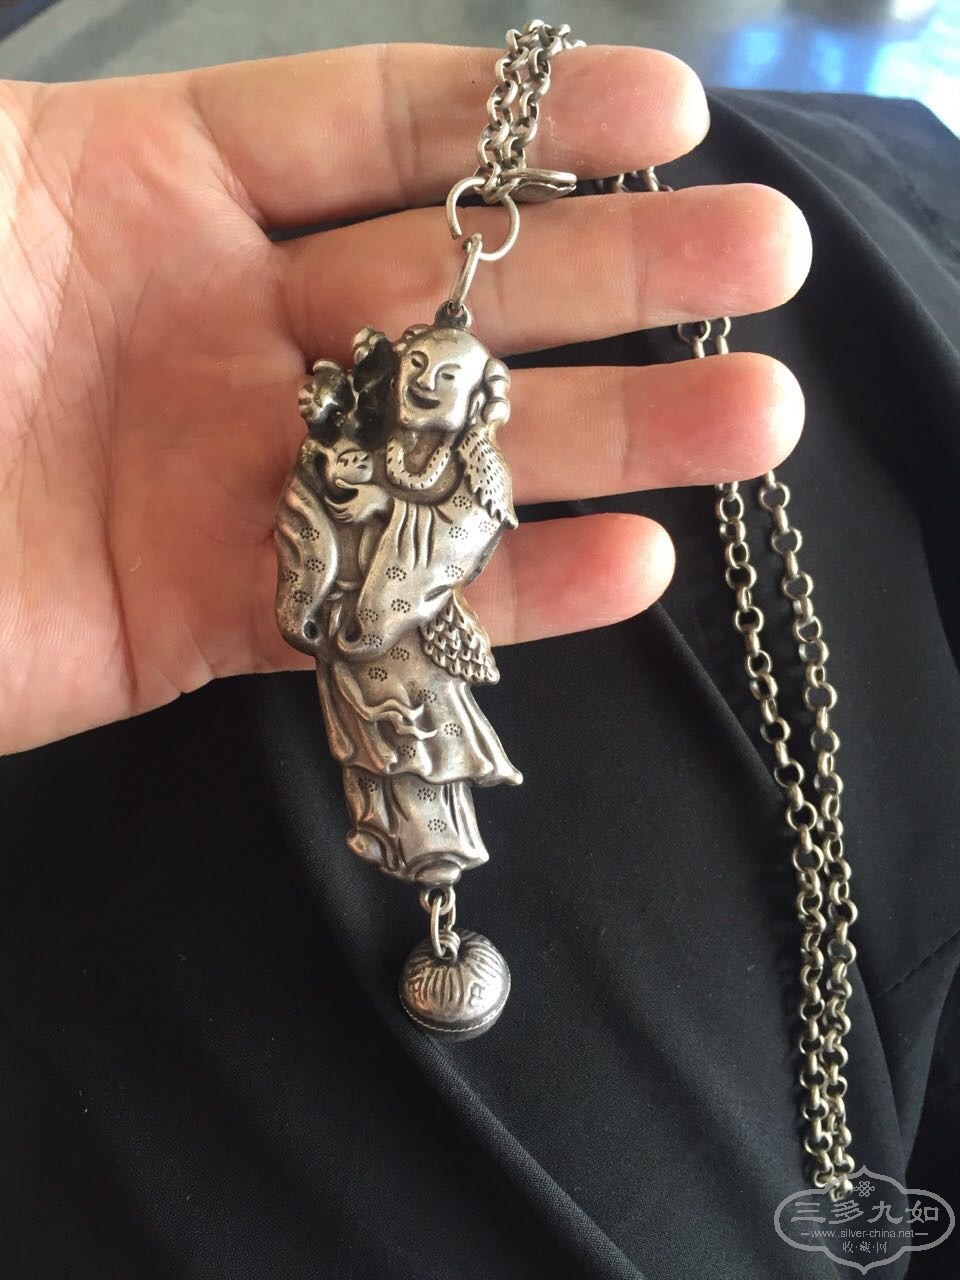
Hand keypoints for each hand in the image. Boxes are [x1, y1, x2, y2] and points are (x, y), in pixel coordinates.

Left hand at [0, 45, 808, 752]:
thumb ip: (37, 121)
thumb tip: (253, 82)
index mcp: (143, 187)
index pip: (371, 133)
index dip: (522, 125)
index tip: (667, 119)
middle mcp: (214, 325)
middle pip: (450, 289)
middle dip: (613, 275)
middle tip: (760, 264)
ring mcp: (228, 476)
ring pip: (448, 456)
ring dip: (604, 442)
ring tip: (751, 422)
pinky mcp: (216, 617)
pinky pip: (386, 605)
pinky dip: (503, 591)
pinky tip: (625, 565)